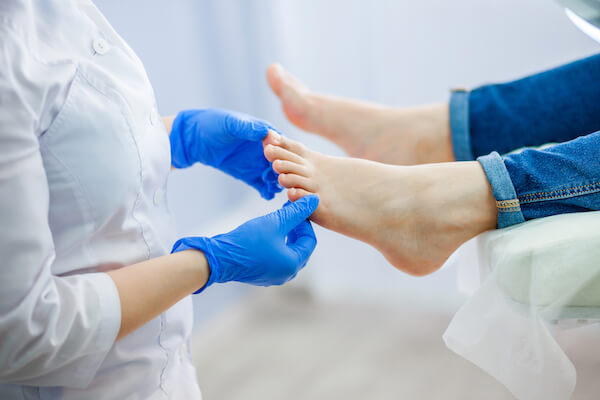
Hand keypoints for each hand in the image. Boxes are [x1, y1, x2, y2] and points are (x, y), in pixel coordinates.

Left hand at [169, 108, 282, 198]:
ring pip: (274, 175)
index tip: (279, 159)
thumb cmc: (213, 124)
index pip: (282, 144)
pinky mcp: (249, 175)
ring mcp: (258, 163)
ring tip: (274, 187)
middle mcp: (266, 150)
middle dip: (284, 171)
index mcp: (265, 134)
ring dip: (277, 182)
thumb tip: (265, 132)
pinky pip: (262, 185)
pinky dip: (267, 191)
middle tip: (279, 177)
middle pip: (282, 162)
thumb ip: (247, 127)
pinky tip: (267, 195)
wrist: (195, 139)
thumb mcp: (230, 123)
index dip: (284, 152)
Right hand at [172, 195, 318, 291]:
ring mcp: (273, 276)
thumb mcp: (275, 222)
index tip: (295, 208)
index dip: (305, 222)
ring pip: (288, 252)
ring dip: (286, 235)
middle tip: (288, 211)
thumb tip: (314, 201)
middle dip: (296, 228)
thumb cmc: (248, 240)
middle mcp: (286, 274)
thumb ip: (296, 212)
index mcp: (292, 264)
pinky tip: (267, 232)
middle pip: (300, 247)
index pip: (310, 240)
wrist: (219, 258)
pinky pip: (276, 257)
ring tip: (278, 219)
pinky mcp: (261, 274)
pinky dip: (276, 244)